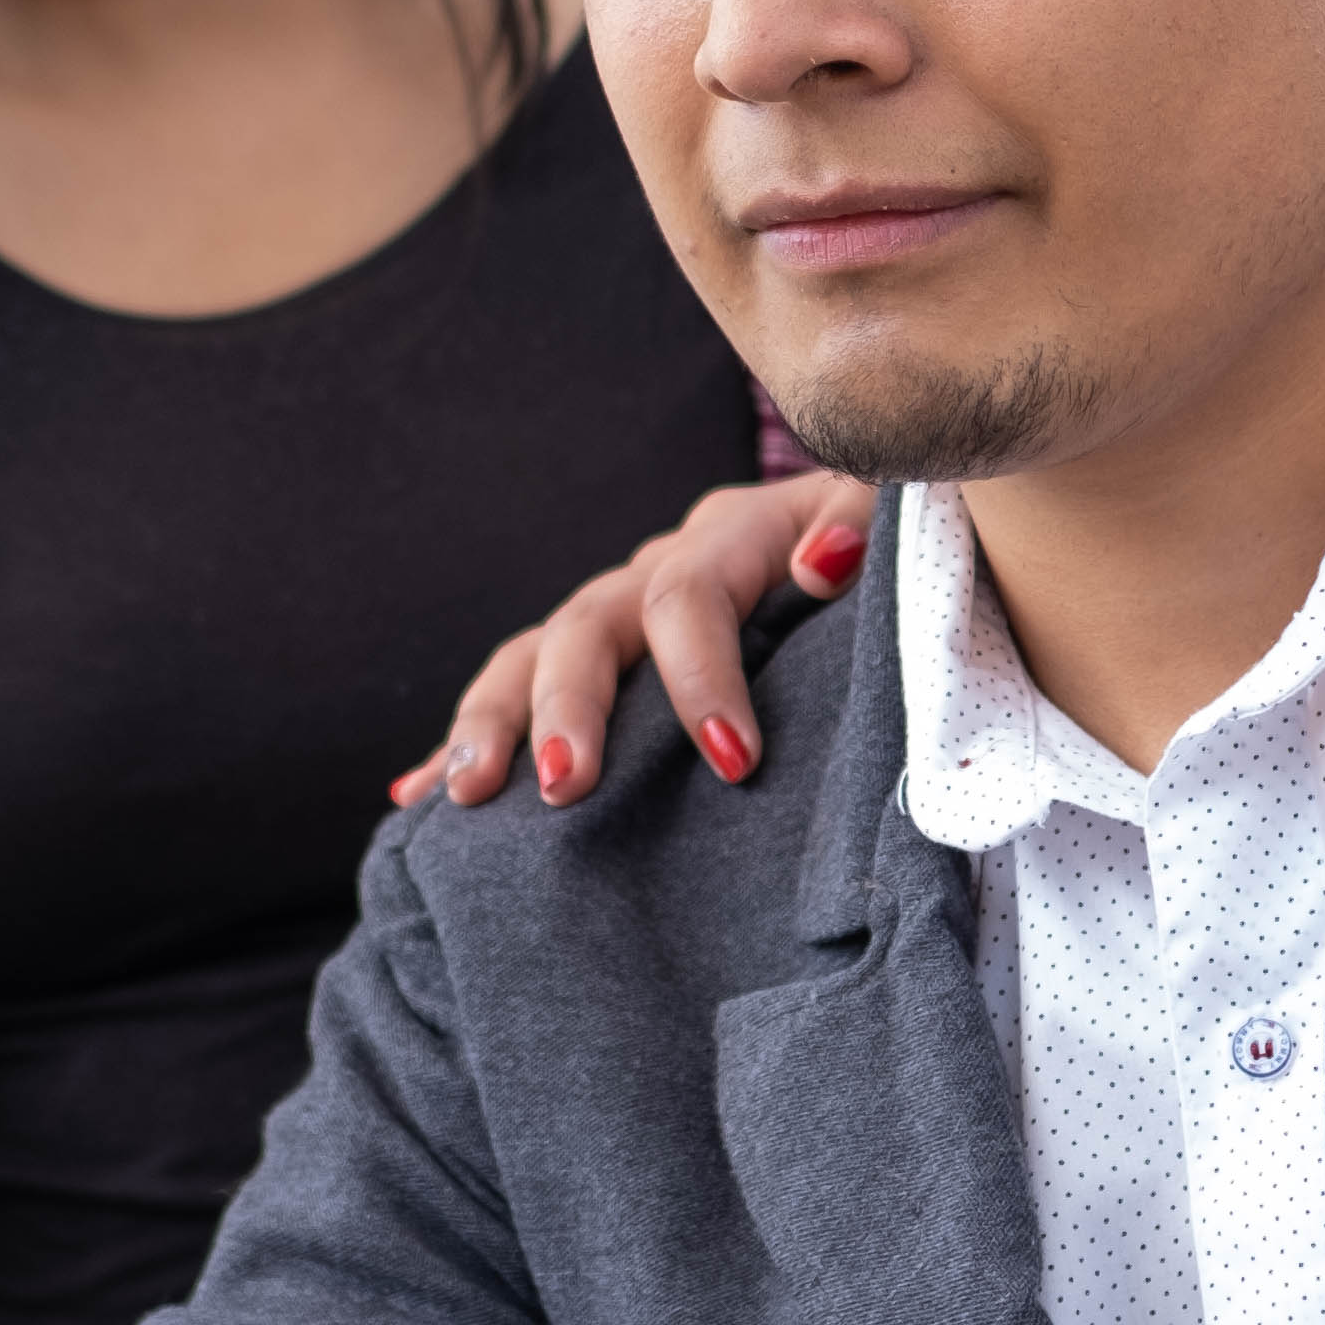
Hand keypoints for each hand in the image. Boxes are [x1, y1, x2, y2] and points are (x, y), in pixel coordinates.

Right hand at [398, 470, 874, 808]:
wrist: (894, 562)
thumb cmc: (907, 562)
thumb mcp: (904, 527)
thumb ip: (871, 531)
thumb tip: (823, 564)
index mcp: (735, 534)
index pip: (692, 598)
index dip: (703, 678)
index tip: (732, 761)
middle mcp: (663, 566)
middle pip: (590, 623)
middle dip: (570, 707)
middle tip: (565, 785)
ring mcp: (622, 611)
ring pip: (534, 653)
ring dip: (495, 722)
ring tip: (467, 794)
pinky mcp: (604, 662)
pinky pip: (517, 690)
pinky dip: (467, 740)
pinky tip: (418, 797)